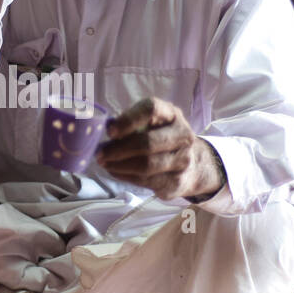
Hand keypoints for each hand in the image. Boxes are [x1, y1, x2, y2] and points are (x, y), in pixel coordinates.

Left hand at [95, 97, 225, 200]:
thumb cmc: (162, 138)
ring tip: (105, 163)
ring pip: (146, 166)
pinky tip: (116, 172)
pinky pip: (146, 181)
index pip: (151, 109)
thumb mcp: (151, 124)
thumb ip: (130, 124)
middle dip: (118, 150)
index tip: (110, 131)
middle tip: (100, 154)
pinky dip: (125, 177)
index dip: (128, 120)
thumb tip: (105, 129)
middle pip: (147, 143)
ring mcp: (183, 160)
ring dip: (119, 166)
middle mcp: (182, 135)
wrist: (193, 165)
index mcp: (172, 114)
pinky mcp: (176, 182)